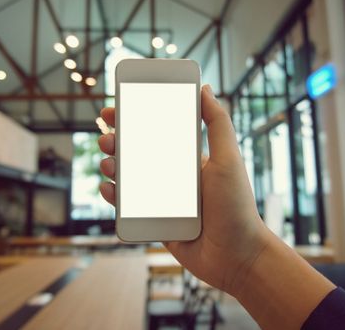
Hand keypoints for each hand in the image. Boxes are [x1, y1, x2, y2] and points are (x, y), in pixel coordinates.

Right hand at [98, 84, 269, 295]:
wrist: (237, 256)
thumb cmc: (237, 206)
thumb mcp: (228, 158)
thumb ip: (217, 123)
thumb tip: (206, 89)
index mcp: (188, 160)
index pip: (156, 134)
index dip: (134, 121)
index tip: (114, 110)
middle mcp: (173, 178)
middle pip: (137, 155)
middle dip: (117, 143)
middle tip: (106, 138)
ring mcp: (162, 201)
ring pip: (129, 180)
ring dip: (113, 168)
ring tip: (108, 162)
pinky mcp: (155, 223)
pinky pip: (129, 208)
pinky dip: (115, 197)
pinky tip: (109, 189)